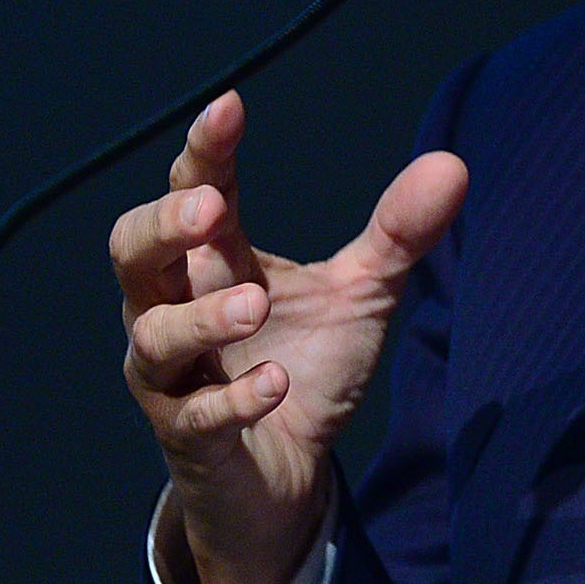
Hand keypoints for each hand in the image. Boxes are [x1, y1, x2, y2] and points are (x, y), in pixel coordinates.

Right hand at [110, 90, 466, 583]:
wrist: (288, 476)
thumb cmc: (304, 363)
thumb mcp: (360, 294)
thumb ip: (397, 232)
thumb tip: (452, 164)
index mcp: (215, 261)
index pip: (193, 192)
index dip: (204, 150)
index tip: (229, 107)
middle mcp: (177, 309)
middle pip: (132, 255)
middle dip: (162, 226)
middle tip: (211, 208)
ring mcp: (175, 377)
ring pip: (153, 338)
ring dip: (200, 318)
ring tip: (256, 305)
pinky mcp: (192, 438)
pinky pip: (195, 417)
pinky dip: (234, 400)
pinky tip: (276, 383)